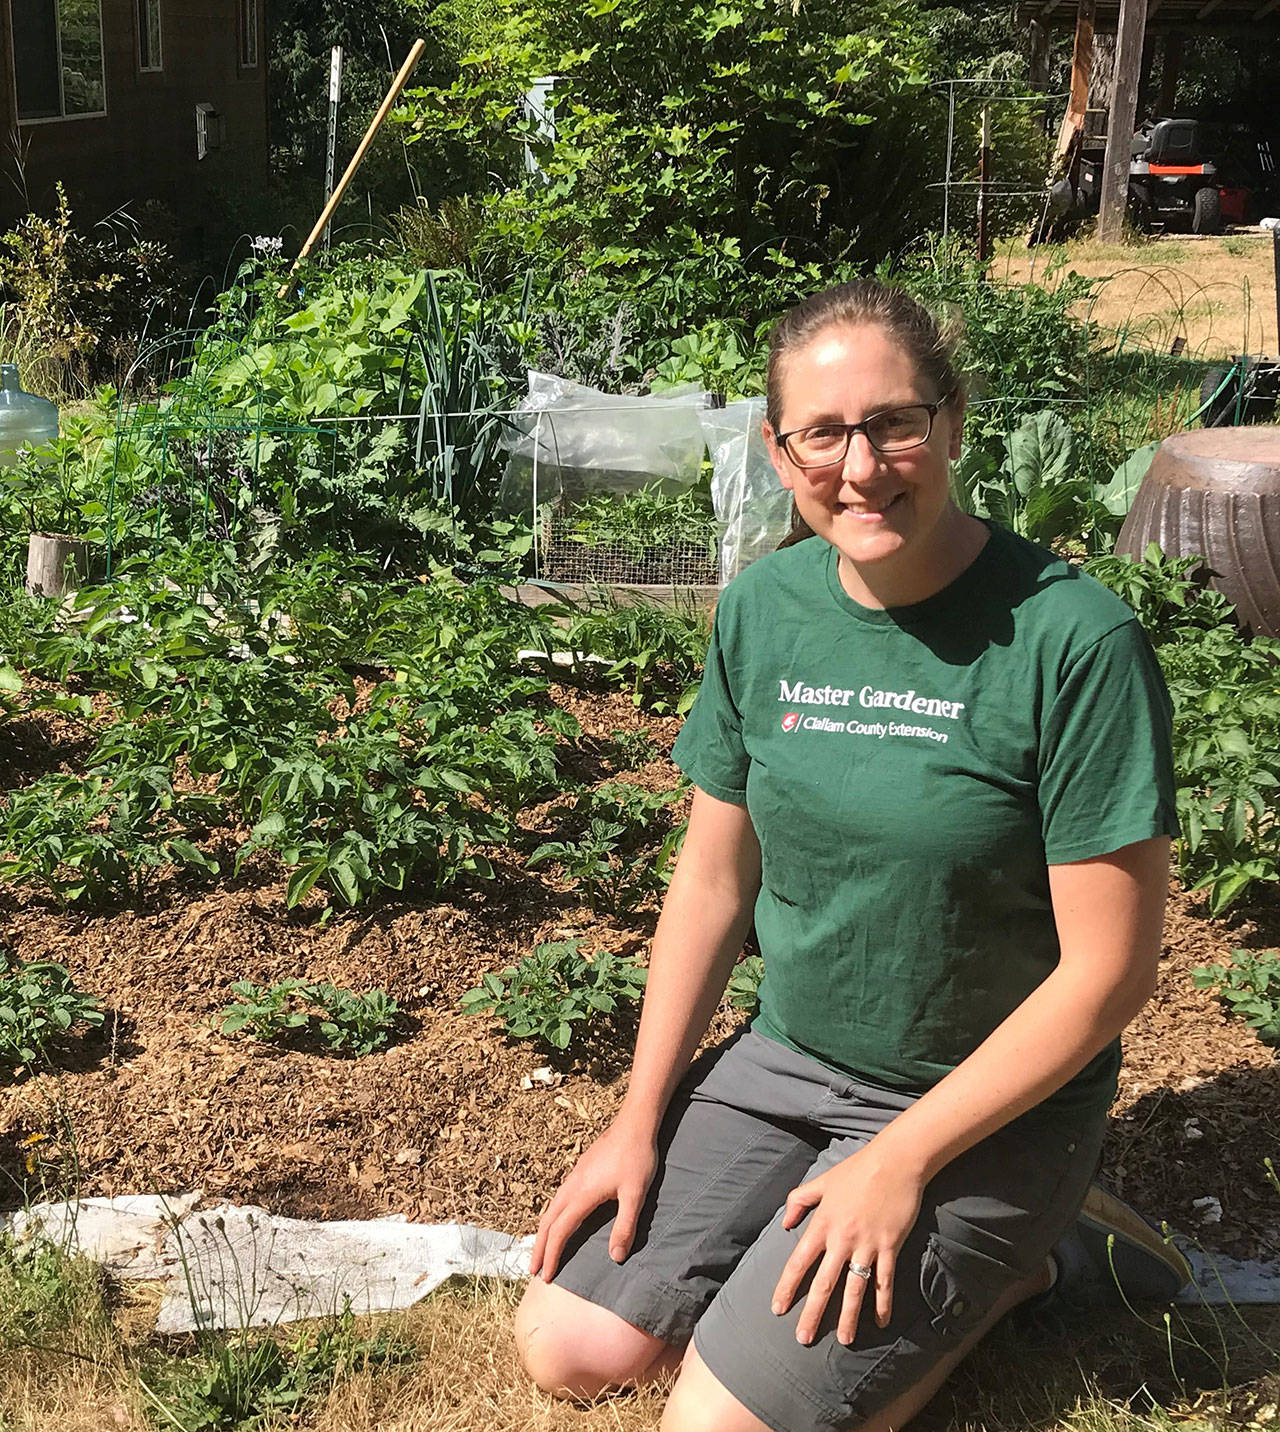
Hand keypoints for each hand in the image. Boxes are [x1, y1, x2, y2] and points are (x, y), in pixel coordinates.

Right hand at [529, 1115, 658, 1282]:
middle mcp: (573, 1186)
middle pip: (548, 1221)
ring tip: (541, 1250)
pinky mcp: (580, 1170)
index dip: (552, 1256)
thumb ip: (625, 1226)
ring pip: (551, 1208)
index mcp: (583, 1194)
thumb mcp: (636, 1194)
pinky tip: (559, 1220)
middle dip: (539, 1247)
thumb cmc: (637, 1158)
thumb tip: (616, 1257)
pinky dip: (552, 1216)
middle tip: (533, 1271)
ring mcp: (575, 1176)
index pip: (560, 1231)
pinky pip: (558, 1198)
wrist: (634, 1124)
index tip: (548, 1277)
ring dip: (544, 1232)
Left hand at [771, 1143, 925, 1346]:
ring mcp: (867, 1245)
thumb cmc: (857, 1170)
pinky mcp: (890, 1247)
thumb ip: (799, 1200)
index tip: (778, 1309)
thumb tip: (785, 1223)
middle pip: (824, 1283)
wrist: (894, 1162)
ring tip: (843, 1340)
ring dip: (848, 1317)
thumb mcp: (822, 1182)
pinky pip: (885, 1282)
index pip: (799, 1262)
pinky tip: (880, 1321)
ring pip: (854, 1289)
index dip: (787, 1287)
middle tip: (803, 1339)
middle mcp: (842, 1239)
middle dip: (812, 1313)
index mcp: (822, 1223)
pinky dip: (883, 1304)